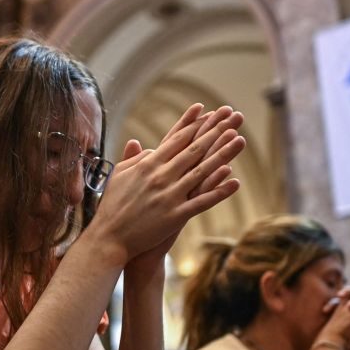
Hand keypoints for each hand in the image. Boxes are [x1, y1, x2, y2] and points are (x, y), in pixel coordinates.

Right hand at [89, 104, 245, 264]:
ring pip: (203, 171)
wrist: (109, 238)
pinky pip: (202, 202)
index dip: (195, 124)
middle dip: (215, 131)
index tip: (208, 111)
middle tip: (231, 116)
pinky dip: (219, 191)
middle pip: (194, 149)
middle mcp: (161, 176)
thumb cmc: (112, 206)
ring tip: (240, 139)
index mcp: (148, 164)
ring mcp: (170, 195)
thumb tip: (145, 146)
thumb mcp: (119, 176)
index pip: (176, 139)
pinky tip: (235, 181)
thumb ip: (133, 159)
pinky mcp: (176, 215)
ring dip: (223, 154)